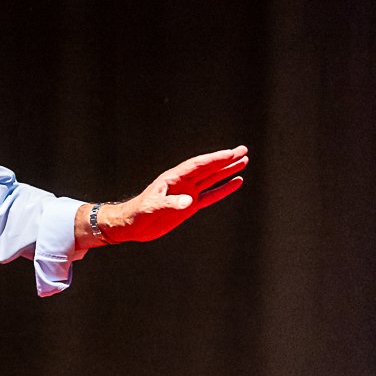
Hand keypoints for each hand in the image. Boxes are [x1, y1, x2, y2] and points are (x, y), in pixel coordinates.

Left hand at [81, 145, 248, 246]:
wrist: (132, 225)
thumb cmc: (138, 213)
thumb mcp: (152, 208)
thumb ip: (170, 204)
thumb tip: (189, 201)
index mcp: (173, 178)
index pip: (198, 165)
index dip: (214, 159)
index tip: (231, 153)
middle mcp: (183, 183)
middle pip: (208, 168)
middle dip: (225, 160)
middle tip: (243, 150)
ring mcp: (187, 193)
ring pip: (212, 179)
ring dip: (227, 171)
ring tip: (243, 161)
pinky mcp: (189, 206)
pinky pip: (210, 195)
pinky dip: (223, 189)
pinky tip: (235, 182)